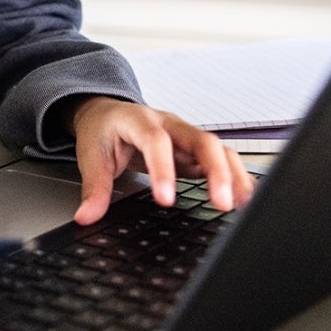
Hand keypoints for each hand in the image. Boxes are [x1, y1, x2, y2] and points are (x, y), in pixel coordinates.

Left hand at [67, 96, 254, 223]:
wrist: (108, 113)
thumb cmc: (103, 130)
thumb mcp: (91, 155)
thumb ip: (93, 187)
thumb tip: (86, 216)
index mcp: (139, 120)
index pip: (156, 141)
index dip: (164, 169)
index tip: (166, 200)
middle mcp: (170, 125)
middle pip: (201, 140)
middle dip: (216, 171)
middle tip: (221, 202)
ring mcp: (186, 136)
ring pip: (219, 149)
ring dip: (233, 175)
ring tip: (241, 204)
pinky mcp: (195, 151)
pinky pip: (222, 159)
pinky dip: (236, 177)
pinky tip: (244, 198)